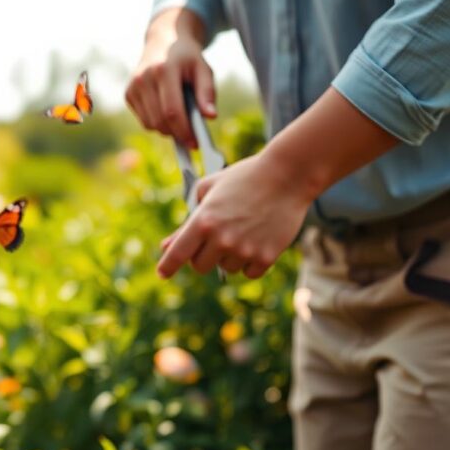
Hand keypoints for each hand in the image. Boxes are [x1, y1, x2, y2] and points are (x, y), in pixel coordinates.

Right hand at [126, 8, 215, 148]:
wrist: (163, 40)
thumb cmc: (187, 58)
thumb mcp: (203, 69)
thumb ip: (207, 92)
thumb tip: (210, 116)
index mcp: (163, 70)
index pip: (172, 111)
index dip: (183, 131)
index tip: (194, 143)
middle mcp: (144, 78)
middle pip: (160, 121)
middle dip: (176, 133)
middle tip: (190, 136)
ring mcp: (133, 87)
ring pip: (150, 125)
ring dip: (166, 129)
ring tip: (180, 117)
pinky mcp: (128, 94)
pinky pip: (144, 121)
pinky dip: (157, 122)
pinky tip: (165, 109)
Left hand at [157, 151, 311, 278]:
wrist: (287, 176)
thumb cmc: (244, 178)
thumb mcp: (209, 188)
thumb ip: (187, 218)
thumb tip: (168, 245)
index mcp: (203, 220)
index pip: (178, 253)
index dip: (167, 266)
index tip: (162, 273)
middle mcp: (221, 239)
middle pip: (199, 266)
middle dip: (202, 255)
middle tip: (214, 239)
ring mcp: (244, 250)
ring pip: (226, 269)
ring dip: (229, 257)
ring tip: (242, 231)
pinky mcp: (266, 257)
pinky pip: (249, 272)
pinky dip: (250, 262)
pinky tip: (257, 239)